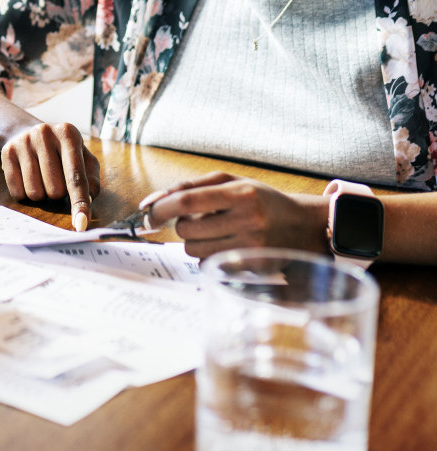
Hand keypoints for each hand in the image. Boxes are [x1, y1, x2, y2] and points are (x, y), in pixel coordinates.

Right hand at [0, 122, 100, 230]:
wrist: (28, 132)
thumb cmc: (63, 153)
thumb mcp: (83, 159)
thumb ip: (91, 180)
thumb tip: (88, 201)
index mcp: (68, 133)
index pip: (76, 176)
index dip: (80, 203)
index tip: (81, 224)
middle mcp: (45, 133)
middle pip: (55, 190)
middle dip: (58, 193)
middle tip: (56, 178)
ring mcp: (24, 141)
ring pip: (35, 193)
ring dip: (42, 194)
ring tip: (42, 177)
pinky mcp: (7, 152)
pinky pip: (17, 192)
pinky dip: (25, 193)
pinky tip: (27, 177)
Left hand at [143, 172, 328, 259]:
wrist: (302, 226)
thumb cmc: (260, 200)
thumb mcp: (230, 182)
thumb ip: (190, 187)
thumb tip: (151, 201)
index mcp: (240, 193)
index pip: (187, 201)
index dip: (161, 208)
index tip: (149, 213)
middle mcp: (247, 220)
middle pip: (187, 230)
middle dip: (183, 225)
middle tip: (200, 219)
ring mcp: (251, 247)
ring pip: (194, 250)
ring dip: (195, 241)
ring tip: (216, 231)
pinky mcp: (252, 268)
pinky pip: (209, 264)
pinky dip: (208, 254)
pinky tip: (226, 245)